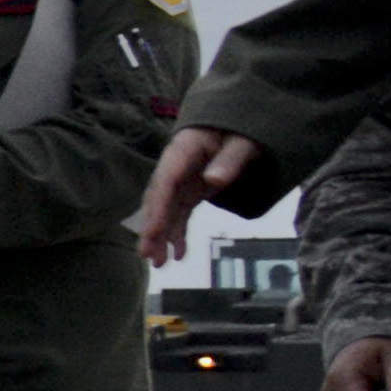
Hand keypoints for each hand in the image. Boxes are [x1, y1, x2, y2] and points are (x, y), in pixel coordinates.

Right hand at [139, 125, 264, 267]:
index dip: (157, 207)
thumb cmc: (241, 130)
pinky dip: (178, 233)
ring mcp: (182, 180)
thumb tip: (212, 181)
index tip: (152, 232)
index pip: (166, 180)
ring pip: (166, 210)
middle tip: (147, 255)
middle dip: (152, 228)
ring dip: (162, 237)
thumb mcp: (243, 142)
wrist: (240, 126)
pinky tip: (179, 254)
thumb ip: (229, 160)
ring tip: (159, 264)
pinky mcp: (191, 191)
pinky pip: (180, 213)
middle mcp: (176, 167)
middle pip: (159, 198)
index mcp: (184, 150)